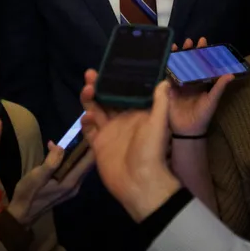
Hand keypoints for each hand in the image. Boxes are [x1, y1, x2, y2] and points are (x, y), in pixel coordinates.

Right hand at [6, 138, 95, 226]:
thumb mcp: (37, 177)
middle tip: (83, 128)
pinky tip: (57, 150)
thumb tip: (62, 147)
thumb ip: (51, 163)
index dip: (92, 145)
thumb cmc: (29, 195)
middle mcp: (75, 184)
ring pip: (79, 165)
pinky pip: (71, 168)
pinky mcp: (65, 186)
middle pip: (87, 162)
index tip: (91, 129)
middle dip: (87, 145)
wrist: (22, 214)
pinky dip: (68, 157)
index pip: (89, 161)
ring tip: (73, 135)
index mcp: (71, 181)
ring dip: (77, 150)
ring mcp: (71, 186)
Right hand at [80, 71, 182, 222]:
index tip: (108, 67)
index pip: (124, 91)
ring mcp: (109, 131)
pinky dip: (85, 121)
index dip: (116, 80)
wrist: (140, 183)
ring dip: (90, 99)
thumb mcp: (158, 123)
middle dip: (98, 85)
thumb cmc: (151, 151)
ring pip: (96, 109)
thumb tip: (164, 80)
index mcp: (137, 113)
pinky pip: (89, 129)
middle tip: (90, 74)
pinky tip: (86, 116)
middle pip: (107, 98)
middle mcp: (122, 120)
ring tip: (86, 89)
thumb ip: (160, 102)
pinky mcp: (98, 144)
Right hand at [167, 38, 233, 136]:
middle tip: (189, 41)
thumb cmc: (202, 115)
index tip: (202, 41)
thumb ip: (219, 88)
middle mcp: (189, 81)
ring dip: (177, 56)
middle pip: (189, 62)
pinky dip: (166, 66)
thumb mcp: (212, 100)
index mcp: (200, 82)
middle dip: (189, 51)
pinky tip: (165, 57)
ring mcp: (178, 84)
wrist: (187, 130)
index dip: (202, 52)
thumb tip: (231, 75)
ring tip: (178, 45)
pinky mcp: (168, 89)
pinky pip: (166, 75)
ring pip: (177, 66)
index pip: (201, 63)